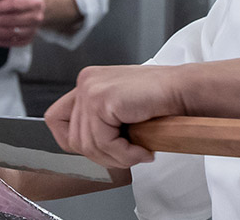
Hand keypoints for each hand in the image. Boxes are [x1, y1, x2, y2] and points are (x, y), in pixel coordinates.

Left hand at [44, 64, 184, 168]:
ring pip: (89, 145)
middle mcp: (85, 82)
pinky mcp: (102, 100)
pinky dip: (125, 154)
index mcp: (87, 82)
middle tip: (130, 155)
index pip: (56, 119)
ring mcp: (91, 89)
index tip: (100, 150)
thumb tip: (85, 149)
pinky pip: (105, 143)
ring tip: (139, 152)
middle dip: (103, 156)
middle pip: (73, 139)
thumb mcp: (120, 109)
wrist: (183, 90)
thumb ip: (100, 122)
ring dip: (117, 157)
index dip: (72, 141)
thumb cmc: (160, 101)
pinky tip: (143, 150)